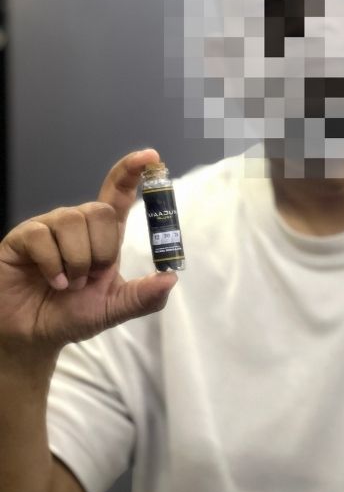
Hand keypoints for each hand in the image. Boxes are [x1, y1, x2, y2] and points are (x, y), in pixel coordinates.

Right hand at [0, 149, 176, 355]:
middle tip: (89, 277)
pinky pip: (43, 236)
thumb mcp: (114, 308)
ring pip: (72, 221)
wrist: (34, 335)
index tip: (151, 157)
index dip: (132, 172)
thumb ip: (144, 296)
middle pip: (100, 211)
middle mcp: (77, 224)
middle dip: (101, 250)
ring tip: (68, 283)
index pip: (118, 194)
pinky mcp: (23, 237)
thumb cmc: (72, 315)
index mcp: (102, 235)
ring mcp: (49, 227)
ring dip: (76, 261)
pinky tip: (52, 281)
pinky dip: (52, 265)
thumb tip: (171, 278)